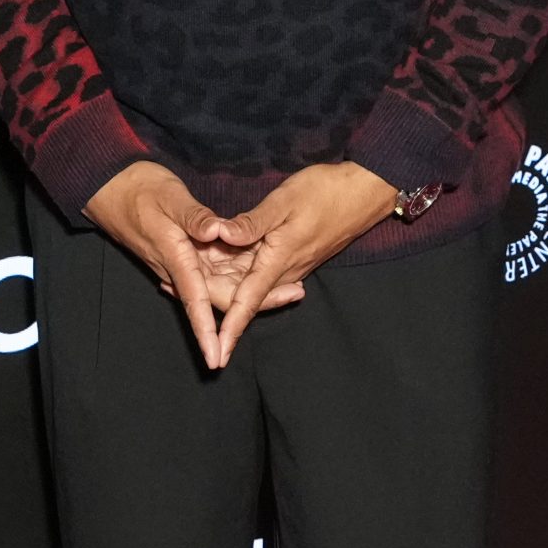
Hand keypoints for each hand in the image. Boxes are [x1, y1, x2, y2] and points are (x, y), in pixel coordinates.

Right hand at [84, 161, 295, 370]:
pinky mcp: (184, 255)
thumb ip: (192, 215)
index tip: (216, 359)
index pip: (197, 302)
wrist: (111, 189)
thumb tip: (217, 231)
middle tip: (296, 293)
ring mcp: (182, 263)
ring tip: (290, 284)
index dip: (208, 333)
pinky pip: (213, 273)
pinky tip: (257, 270)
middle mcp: (180, 268)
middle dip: (253, 306)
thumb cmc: (138, 190)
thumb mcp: (168, 196)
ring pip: (219, 287)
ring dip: (250, 290)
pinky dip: (237, 275)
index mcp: (177, 258)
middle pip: (220, 298)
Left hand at [208, 161, 397, 365]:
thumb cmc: (326, 192)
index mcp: (278, 260)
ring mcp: (294, 266)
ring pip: (256, 288)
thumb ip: (252, 222)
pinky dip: (245, 275)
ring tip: (198, 283)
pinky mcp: (298, 258)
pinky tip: (229, 264)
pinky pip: (267, 275)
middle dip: (221, 310)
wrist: (365, 192)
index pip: (248, 302)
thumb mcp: (284, 200)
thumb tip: (220, 234)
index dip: (230, 329)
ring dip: (231, 290)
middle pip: (248, 300)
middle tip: (182, 299)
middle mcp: (286, 271)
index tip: (218, 355)